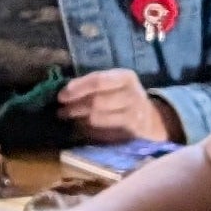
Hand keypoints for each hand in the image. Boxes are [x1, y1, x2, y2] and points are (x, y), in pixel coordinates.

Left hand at [57, 68, 176, 142]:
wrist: (149, 116)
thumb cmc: (122, 95)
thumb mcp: (114, 83)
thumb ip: (92, 84)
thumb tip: (64, 91)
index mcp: (126, 77)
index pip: (98, 81)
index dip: (78, 88)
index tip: (61, 96)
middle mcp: (132, 95)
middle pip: (97, 101)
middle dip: (75, 107)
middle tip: (61, 111)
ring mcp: (133, 114)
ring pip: (98, 119)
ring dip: (79, 120)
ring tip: (69, 118)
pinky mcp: (130, 132)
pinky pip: (102, 133)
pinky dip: (88, 131)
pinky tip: (81, 128)